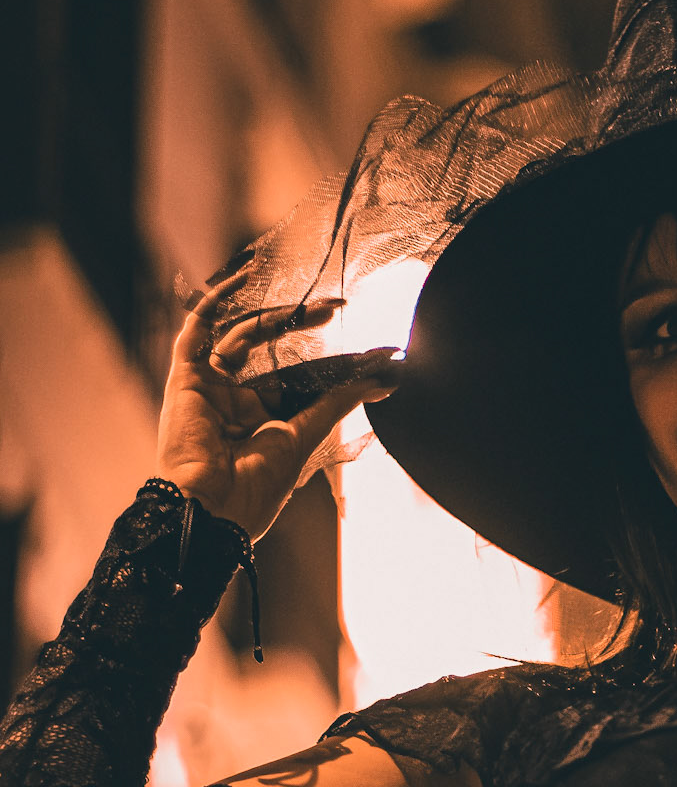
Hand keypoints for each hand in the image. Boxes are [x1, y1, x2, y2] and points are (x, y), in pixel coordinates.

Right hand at [155, 265, 401, 541]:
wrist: (213, 507)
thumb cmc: (254, 487)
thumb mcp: (304, 437)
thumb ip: (336, 404)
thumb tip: (380, 382)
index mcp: (260, 417)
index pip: (291, 373)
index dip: (318, 354)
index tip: (354, 341)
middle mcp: (233, 398)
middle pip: (266, 348)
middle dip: (300, 326)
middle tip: (335, 309)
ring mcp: (209, 386)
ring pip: (238, 333)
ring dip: (273, 313)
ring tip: (313, 304)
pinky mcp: (185, 377)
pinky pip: (195, 328)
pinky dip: (215, 301)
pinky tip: (242, 279)